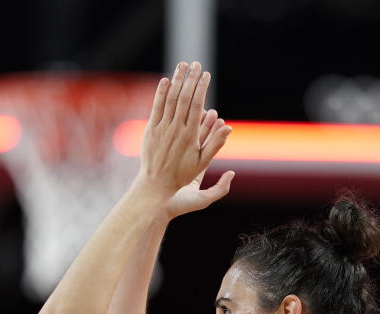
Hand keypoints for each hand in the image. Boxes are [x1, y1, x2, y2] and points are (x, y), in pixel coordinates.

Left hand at [138, 62, 231, 196]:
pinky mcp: (150, 129)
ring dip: (176, 80)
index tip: (206, 74)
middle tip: (196, 64)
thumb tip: (228, 128)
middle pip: (184, 97)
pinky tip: (165, 80)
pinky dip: (160, 93)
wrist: (156, 184)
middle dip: (191, 79)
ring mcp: (162, 128)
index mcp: (189, 136)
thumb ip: (215, 144)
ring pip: (170, 99)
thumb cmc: (181, 175)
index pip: (196, 105)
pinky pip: (156, 107)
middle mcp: (175, 129)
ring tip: (182, 65)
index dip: (201, 87)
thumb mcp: (202, 163)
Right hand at [163, 110, 234, 218]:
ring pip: (184, 138)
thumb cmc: (178, 207)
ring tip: (199, 110)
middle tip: (213, 112)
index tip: (222, 123)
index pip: (209, 149)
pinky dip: (174, 128)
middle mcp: (186, 164)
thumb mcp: (203, 199)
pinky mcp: (162, 157)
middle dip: (205, 126)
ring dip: (191, 124)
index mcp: (197, 171)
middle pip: (198, 141)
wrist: (155, 209)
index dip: (216, 136)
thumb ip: (220, 189)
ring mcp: (173, 160)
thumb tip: (232, 173)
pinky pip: (170, 139)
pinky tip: (177, 116)